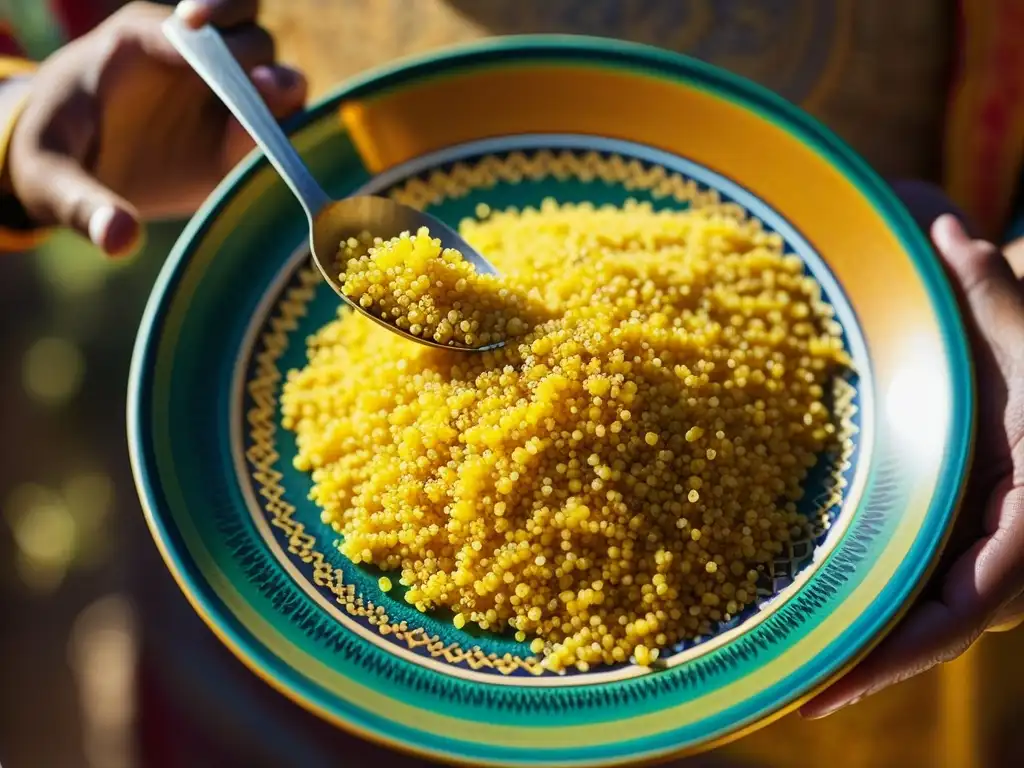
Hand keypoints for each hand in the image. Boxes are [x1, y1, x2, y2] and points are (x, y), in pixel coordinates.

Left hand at [2, 0, 306, 255]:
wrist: (71, 175)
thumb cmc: (53, 160)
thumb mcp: (50, 181)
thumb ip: (83, 205)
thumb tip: (120, 240)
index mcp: (140, 43)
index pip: (192, 25)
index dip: (212, 18)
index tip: (209, 39)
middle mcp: (193, 63)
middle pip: (247, 38)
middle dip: (253, 61)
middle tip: (257, 91)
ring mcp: (223, 99)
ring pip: (276, 76)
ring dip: (281, 96)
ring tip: (268, 127)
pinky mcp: (240, 138)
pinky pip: (281, 126)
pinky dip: (288, 137)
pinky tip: (277, 160)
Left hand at [802, 187, 1023, 717]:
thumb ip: (988, 294)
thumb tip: (942, 229)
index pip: (956, 614)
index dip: (890, 658)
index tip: (823, 689)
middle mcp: (1004, 557)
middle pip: (925, 631)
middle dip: (859, 663)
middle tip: (782, 685)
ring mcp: (978, 558)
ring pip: (915, 618)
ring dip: (857, 644)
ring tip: (782, 664)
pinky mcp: (956, 546)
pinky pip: (910, 592)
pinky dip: (866, 614)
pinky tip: (811, 618)